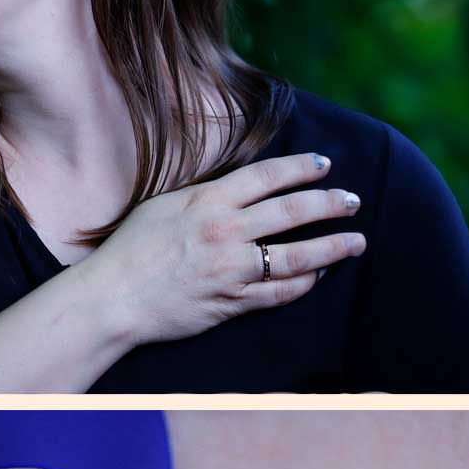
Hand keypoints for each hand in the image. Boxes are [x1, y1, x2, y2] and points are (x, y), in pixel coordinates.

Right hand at [89, 152, 366, 345]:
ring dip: (332, 247)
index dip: (302, 168)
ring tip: (356, 241)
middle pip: (293, 211)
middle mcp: (224, 231)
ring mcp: (231, 269)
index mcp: (208, 201)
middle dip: (330, 204)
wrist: (113, 298)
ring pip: (296, 256)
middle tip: (353, 201)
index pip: (268, 177)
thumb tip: (241, 187)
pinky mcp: (231, 302)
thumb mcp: (165, 205)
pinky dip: (304, 283)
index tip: (325, 165)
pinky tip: (320, 275)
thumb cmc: (131, 249)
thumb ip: (206, 196)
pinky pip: (279, 292)